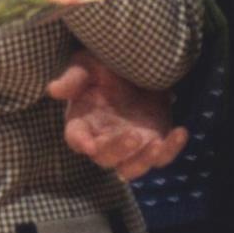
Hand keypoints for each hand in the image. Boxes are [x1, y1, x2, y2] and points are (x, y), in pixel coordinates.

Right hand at [47, 51, 188, 179]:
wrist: (139, 67)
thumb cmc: (106, 66)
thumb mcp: (88, 64)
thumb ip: (74, 78)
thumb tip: (53, 90)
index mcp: (82, 121)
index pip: (75, 137)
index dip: (80, 142)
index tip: (88, 145)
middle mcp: (102, 138)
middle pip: (104, 158)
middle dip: (118, 151)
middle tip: (133, 136)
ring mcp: (128, 146)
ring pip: (131, 168)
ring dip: (142, 161)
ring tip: (157, 143)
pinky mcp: (152, 145)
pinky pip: (161, 158)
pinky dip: (171, 150)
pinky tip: (180, 132)